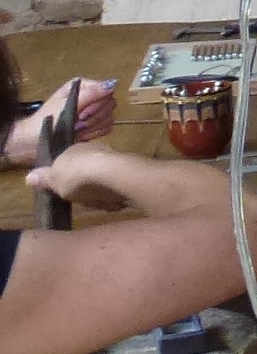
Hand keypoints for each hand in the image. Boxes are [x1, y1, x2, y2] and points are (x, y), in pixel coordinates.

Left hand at [5, 77, 115, 165]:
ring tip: (76, 131)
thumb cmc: (48, 120)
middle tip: (77, 123)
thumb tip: (113, 84)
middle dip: (93, 117)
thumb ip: (91, 94)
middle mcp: (90, 97)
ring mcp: (93, 112)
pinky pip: (107, 128)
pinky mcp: (94, 126)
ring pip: (109, 118)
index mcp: (83, 87)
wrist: (34, 141)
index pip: (107, 92)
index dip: (97, 104)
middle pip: (109, 105)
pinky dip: (95, 133)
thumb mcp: (68, 105)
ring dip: (93, 127)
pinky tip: (81, 136)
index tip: (81, 113)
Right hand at [23, 142, 139, 210]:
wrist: (111, 173)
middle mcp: (95, 151)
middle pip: (87, 178)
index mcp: (75, 150)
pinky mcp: (129, 172)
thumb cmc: (76, 175)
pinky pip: (118, 189)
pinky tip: (114, 203)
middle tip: (85, 200)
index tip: (67, 193)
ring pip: (102, 185)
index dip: (67, 182)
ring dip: (101, 197)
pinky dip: (115, 198)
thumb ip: (44, 179)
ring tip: (101, 203)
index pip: (69, 166)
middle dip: (86, 193)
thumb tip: (28, 177)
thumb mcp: (54, 180)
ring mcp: (114, 160)